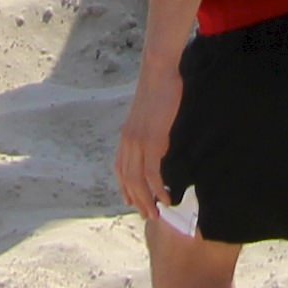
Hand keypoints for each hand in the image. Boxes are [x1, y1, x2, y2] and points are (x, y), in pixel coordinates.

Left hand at [115, 64, 182, 212]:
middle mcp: (128, 143)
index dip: (125, 188)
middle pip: (128, 180)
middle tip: (148, 216)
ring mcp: (138, 143)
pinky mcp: (151, 141)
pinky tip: (167, 198)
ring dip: (147, 201)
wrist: (158, 72)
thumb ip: (149, 130)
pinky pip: (152, 173)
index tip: (131, 202)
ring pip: (138, 182)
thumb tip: (156, 141)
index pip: (120, 170)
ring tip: (157, 214)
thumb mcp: (149, 115)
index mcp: (126, 137)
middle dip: (137, 201)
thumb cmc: (159, 89)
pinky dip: (158, 189)